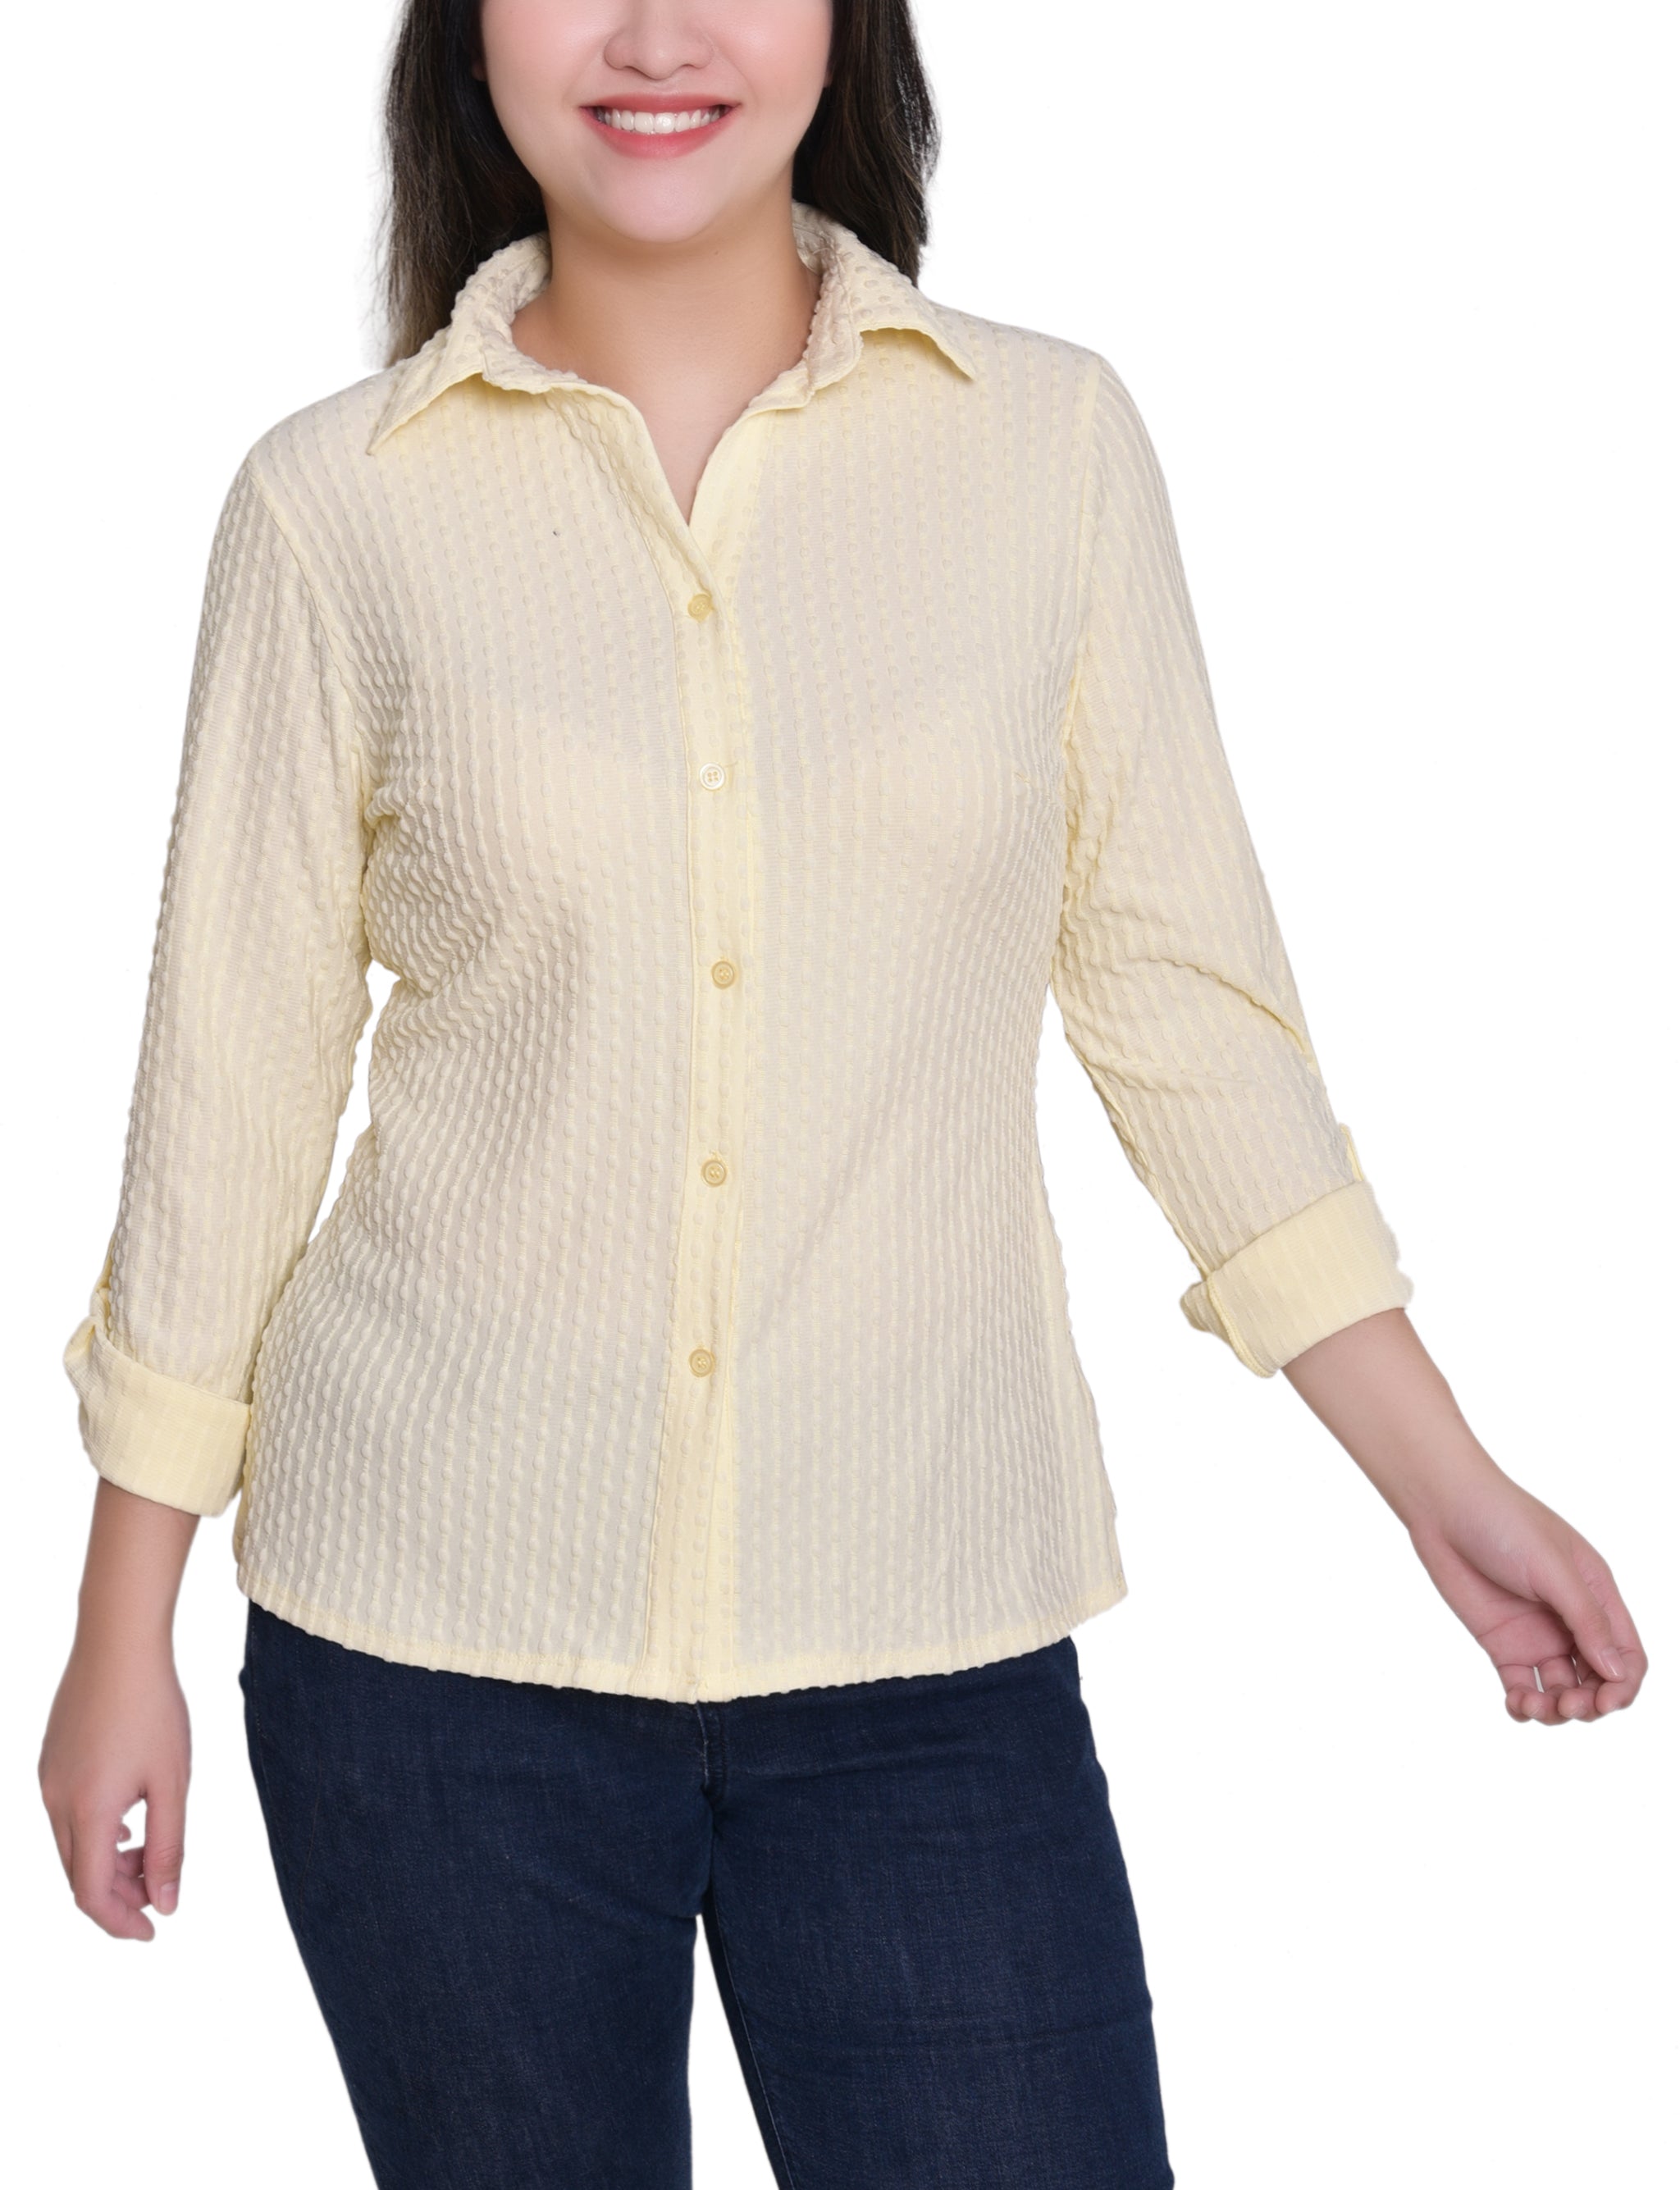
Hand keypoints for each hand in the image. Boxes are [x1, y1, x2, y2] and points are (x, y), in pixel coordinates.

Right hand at [40, 1631, 191, 1937]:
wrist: (118, 1642)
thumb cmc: (153, 1708)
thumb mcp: (172, 1781)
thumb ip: (168, 1847)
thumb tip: (166, 1904)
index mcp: (88, 1811)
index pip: (92, 1895)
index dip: (120, 1923)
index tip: (153, 1931)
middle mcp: (56, 1801)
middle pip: (79, 1874)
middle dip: (117, 1895)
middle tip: (158, 1892)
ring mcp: (48, 1779)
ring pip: (71, 1845)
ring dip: (108, 1862)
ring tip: (149, 1852)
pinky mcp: (50, 1760)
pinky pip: (66, 1815)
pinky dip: (96, 1833)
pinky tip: (128, 1820)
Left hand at [1402, 1466, 1644, 1722]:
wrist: (1445, 1508)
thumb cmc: (1505, 1523)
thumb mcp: (1553, 1569)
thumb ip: (1585, 1618)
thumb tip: (1616, 1672)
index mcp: (1597, 1597)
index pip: (1626, 1655)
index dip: (1623, 1685)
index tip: (1605, 1702)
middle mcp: (1571, 1621)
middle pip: (1597, 1680)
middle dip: (1590, 1703)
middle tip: (1568, 1705)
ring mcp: (1537, 1634)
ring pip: (1561, 1690)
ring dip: (1556, 1710)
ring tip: (1536, 1705)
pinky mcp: (1502, 1644)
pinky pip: (1521, 1686)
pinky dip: (1524, 1705)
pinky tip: (1517, 1704)